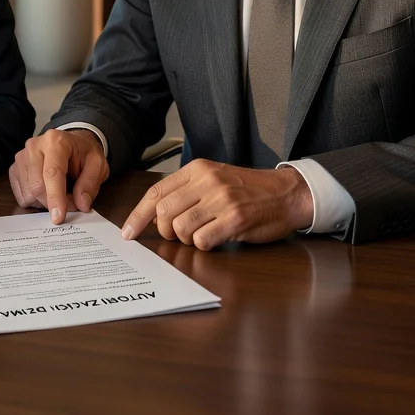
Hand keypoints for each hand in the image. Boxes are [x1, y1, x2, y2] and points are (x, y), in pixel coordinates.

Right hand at [9, 128, 109, 223]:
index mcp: (56, 141)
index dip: (55, 197)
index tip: (58, 218)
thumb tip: (81, 204)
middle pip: (37, 187)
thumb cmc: (83, 154)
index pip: (52, 173)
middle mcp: (34, 146)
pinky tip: (46, 190)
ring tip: (59, 192)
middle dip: (54, 202)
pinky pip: (21, 196)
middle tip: (72, 202)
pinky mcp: (14, 169)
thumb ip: (91, 183)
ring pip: (28, 194)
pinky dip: (35, 201)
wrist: (71, 145)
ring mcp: (21, 157)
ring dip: (45, 202)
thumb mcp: (98, 164)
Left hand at [121, 160, 313, 249]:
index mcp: (198, 169)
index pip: (156, 192)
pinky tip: (217, 238)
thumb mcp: (214, 179)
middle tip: (179, 235)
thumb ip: (186, 192)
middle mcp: (207, 181)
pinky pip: (203, 240)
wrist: (286, 193)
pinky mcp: (235, 219)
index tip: (128, 232)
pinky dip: (204, 245)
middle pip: (164, 212)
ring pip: (181, 228)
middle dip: (166, 231)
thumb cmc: (248, 190)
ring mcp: (221, 199)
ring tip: (203, 234)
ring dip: (187, 239)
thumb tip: (155, 215)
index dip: (138, 215)